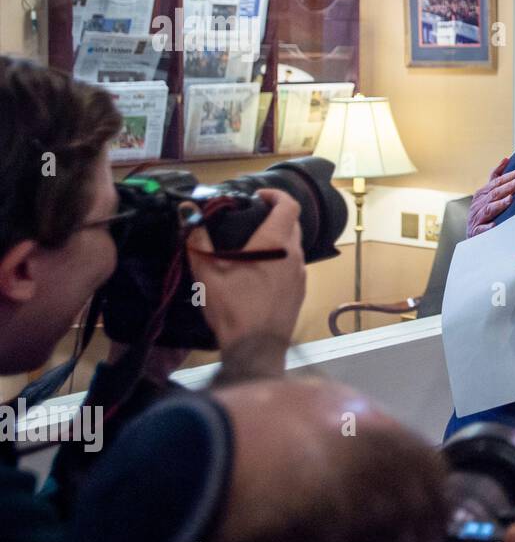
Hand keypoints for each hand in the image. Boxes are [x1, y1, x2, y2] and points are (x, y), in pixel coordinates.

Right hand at [186, 189, 305, 355]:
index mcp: (276, 242)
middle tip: (249, 219)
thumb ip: (197, 237)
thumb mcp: (207, 271)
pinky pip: (293, 264)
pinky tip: (260, 271)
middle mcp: (294, 254)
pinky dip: (280, 258)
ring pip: (294, 245)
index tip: (257, 196)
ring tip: (251, 245)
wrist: (256, 347)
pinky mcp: (300, 291)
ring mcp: (300, 274)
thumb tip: (187, 210)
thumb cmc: (232, 306)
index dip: (275, 195)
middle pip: (292, 223)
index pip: (288, 205)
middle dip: (274, 215)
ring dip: (277, 238)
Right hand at [468, 157, 514, 236]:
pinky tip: (495, 225)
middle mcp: (478, 204)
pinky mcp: (476, 231)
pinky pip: (482, 229)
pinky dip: (488, 227)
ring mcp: (476, 217)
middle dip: (508, 186)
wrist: (471, 234)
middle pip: (494, 193)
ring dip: (500, 204)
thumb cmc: (483, 211)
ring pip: (489, 209)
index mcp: (482, 194)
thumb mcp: (487, 193)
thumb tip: (506, 159)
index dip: (509, 176)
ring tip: (511, 199)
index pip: (496, 182)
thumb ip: (495, 177)